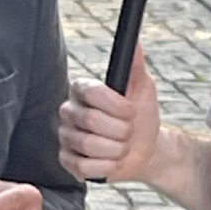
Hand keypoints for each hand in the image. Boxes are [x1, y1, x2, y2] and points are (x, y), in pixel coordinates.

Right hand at [59, 44, 159, 182]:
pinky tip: (112, 161)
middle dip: (120, 130)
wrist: (144, 149)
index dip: (117, 106)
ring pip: (88, 145)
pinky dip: (105, 167)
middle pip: (91, 121)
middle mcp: (69, 110)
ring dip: (116, 150)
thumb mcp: (143, 88)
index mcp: (83, 89)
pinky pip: (82, 167)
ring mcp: (65, 136)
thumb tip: (136, 43)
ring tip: (122, 147)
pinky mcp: (66, 161)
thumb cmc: (141, 115)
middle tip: (129, 132)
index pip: (92, 92)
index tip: (132, 111)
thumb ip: (136, 65)